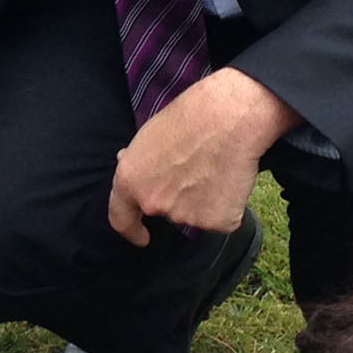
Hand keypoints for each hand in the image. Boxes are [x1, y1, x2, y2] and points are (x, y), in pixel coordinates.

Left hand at [107, 67, 297, 246]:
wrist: (230, 117)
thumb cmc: (190, 116)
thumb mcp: (149, 134)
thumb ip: (139, 160)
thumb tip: (130, 165)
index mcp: (131, 182)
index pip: (122, 219)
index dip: (132, 230)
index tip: (141, 236)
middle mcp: (154, 203)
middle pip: (166, 211)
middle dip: (178, 197)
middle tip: (196, 168)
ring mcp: (186, 215)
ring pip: (197, 214)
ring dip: (204, 198)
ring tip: (214, 164)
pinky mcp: (218, 221)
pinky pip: (223, 217)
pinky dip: (228, 202)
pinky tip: (230, 177)